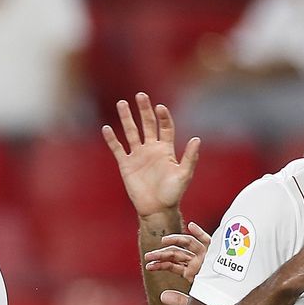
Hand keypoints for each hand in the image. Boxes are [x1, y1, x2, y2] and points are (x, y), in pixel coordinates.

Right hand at [102, 93, 201, 217]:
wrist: (156, 209)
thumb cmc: (173, 194)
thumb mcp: (184, 175)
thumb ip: (190, 157)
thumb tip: (197, 139)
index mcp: (166, 150)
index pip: (165, 128)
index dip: (163, 117)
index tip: (160, 107)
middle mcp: (151, 149)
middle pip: (147, 124)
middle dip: (144, 110)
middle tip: (141, 95)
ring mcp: (137, 156)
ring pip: (131, 132)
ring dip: (126, 118)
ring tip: (122, 103)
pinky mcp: (126, 164)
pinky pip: (118, 148)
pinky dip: (111, 139)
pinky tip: (106, 128)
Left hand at [146, 221, 211, 304]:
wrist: (234, 303)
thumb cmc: (216, 304)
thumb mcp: (194, 303)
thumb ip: (179, 300)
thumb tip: (161, 297)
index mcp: (192, 273)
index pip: (172, 265)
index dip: (160, 264)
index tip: (148, 266)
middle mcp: (198, 263)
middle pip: (176, 254)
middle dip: (161, 254)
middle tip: (148, 256)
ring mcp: (206, 257)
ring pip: (187, 245)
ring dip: (174, 240)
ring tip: (162, 241)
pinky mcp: (217, 254)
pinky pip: (209, 242)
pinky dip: (202, 233)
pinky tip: (191, 226)